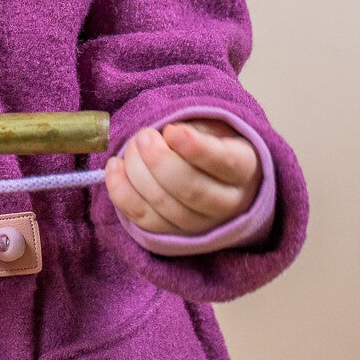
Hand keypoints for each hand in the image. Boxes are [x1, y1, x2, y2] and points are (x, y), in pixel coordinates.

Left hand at [104, 119, 259, 235]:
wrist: (216, 178)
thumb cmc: (210, 141)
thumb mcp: (213, 125)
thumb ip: (195, 127)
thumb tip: (168, 134)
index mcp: (245, 168)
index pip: (224, 162)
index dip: (195, 147)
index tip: (171, 130)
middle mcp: (229, 203)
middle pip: (191, 189)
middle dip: (158, 160)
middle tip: (144, 135)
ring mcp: (201, 225)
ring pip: (165, 206)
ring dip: (137, 172)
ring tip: (130, 147)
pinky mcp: (172, 234)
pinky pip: (143, 219)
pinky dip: (121, 192)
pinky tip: (114, 166)